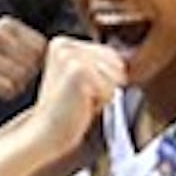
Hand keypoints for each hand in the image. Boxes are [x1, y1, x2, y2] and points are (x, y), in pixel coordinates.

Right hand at [0, 16, 45, 111]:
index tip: (28, 65)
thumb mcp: (20, 53)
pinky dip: (7, 92)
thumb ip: (43, 49)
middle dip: (28, 73)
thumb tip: (72, 55)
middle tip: (19, 78)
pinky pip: (2, 85)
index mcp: (6, 25)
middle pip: (29, 60)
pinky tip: (3, 92)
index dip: (38, 61)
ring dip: (18, 83)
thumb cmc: (1, 70)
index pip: (40, 47)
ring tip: (13, 85)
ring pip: (19, 73)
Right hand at [29, 36, 124, 155]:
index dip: (105, 78)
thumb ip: (101, 62)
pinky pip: (111, 88)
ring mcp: (70, 56)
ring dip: (104, 93)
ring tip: (80, 100)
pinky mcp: (77, 71)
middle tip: (81, 96)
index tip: (80, 89)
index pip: (112, 55)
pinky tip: (80, 104)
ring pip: (116, 75)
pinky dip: (101, 101)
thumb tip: (128, 56)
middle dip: (107, 84)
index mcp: (63, 43)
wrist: (47, 133)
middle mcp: (64, 45)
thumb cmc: (69, 109)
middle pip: (117, 63)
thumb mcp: (86, 77)